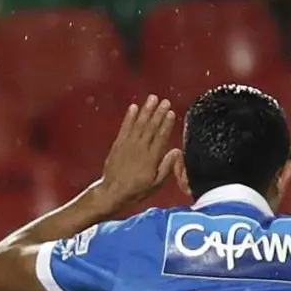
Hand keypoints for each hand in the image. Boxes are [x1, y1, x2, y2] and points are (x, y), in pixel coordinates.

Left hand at [96, 95, 181, 212]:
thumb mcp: (156, 183)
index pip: (161, 137)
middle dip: (158, 113)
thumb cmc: (137, 190)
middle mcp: (140, 148)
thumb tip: (176, 151)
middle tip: (165, 101)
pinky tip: (134, 107)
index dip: (166, 124)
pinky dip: (129, 117)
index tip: (171, 112)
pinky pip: (124, 127)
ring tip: (152, 99)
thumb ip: (167, 167)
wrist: (113, 192)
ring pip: (139, 124)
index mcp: (151, 158)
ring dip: (146, 110)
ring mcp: (128, 145)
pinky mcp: (118, 144)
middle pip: (151, 127)